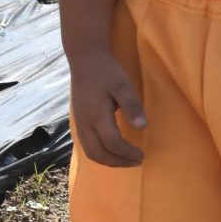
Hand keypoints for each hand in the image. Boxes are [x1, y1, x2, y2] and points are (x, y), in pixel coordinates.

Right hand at [68, 50, 146, 166]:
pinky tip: (111, 152)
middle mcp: (84, 123)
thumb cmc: (107, 71)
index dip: (127, 153)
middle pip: (99, 153)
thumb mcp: (123, 85)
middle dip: (119, 162)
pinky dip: (99, 154)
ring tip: (126, 160)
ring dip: (108, 161)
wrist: (85, 59)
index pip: (112, 143)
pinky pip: (86, 145)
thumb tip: (142, 127)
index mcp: (96, 115)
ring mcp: (79, 123)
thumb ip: (132, 106)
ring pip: (90, 152)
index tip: (142, 155)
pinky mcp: (78, 120)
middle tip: (137, 161)